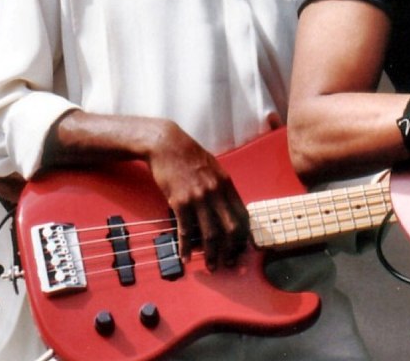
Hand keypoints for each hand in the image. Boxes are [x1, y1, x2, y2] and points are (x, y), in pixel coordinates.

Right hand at [144, 121, 248, 269]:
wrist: (166, 144)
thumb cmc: (189, 155)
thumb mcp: (213, 167)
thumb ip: (221, 187)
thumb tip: (228, 206)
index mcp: (226, 184)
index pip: (242, 216)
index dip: (243, 235)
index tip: (241, 248)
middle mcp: (215, 192)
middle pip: (229, 229)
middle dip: (231, 250)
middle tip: (229, 263)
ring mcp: (198, 198)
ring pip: (209, 233)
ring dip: (211, 254)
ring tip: (211, 266)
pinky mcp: (179, 201)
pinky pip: (186, 229)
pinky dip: (186, 246)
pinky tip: (186, 257)